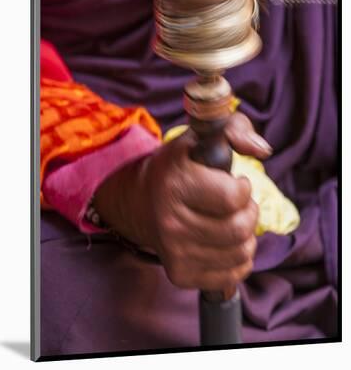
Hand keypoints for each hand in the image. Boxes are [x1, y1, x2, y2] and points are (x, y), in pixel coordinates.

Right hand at [93, 112, 271, 292]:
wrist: (140, 200)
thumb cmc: (180, 165)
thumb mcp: (202, 136)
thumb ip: (236, 128)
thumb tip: (262, 150)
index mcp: (176, 183)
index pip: (233, 197)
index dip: (243, 187)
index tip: (234, 182)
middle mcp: (170, 221)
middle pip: (239, 229)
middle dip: (249, 213)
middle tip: (237, 204)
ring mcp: (174, 251)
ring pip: (241, 253)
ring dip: (246, 236)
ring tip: (232, 221)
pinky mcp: (180, 274)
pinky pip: (233, 274)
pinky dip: (239, 258)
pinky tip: (225, 242)